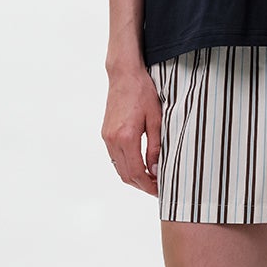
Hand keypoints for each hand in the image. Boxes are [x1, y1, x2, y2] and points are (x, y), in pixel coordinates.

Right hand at [102, 67, 160, 195]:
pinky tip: (141, 165)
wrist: (124, 75)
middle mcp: (112, 140)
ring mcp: (107, 137)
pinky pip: (115, 158)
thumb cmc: (143, 92)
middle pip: (126, 175)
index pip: (136, 172)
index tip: (160, 190)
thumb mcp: (156, 119)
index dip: (148, 186)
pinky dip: (127, 166)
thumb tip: (155, 169)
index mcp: (126, 137)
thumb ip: (156, 147)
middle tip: (158, 188)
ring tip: (151, 178)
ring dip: (134, 177)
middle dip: (142, 185)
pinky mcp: (106, 133)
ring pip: (119, 168)